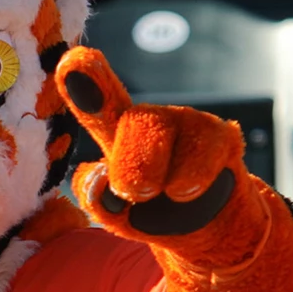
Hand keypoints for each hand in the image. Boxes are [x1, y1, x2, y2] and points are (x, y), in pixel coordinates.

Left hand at [55, 47, 246, 239]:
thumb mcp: (115, 215)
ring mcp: (187, 121)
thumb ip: (96, 199)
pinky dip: (188, 186)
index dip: (86, 85)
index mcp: (116, 133)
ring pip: (164, 139)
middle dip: (131, 169)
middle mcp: (150, 118)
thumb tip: (101, 178)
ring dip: (158, 180)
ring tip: (166, 194)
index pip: (98, 105)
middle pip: (133, 123)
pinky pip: (199, 161)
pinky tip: (190, 191)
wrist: (206, 229)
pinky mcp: (221, 134)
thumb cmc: (152, 215)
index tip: (71, 62)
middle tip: (138, 194)